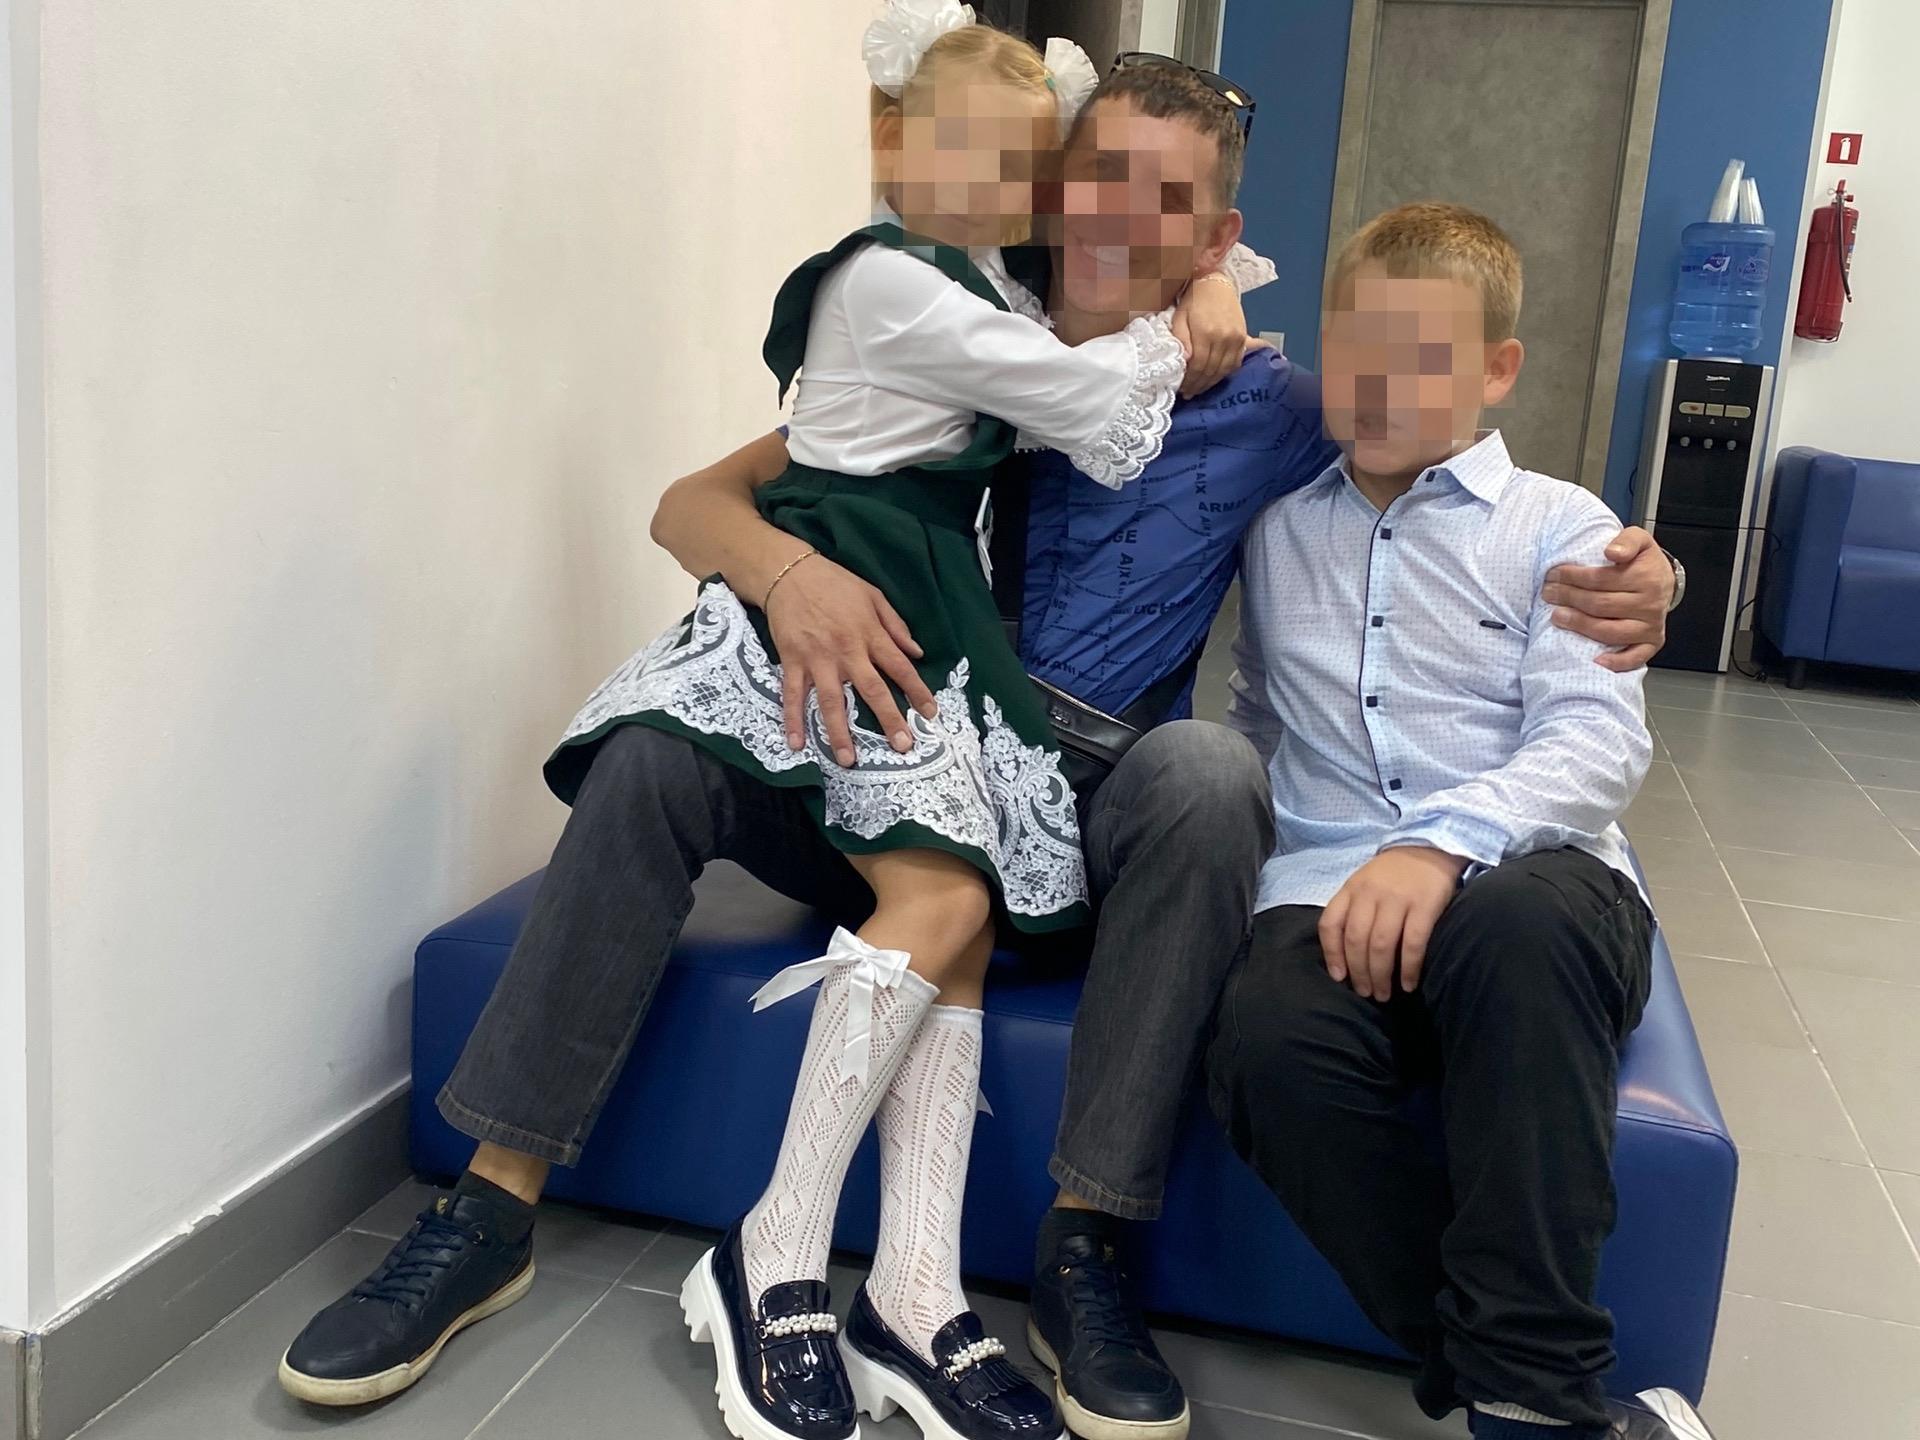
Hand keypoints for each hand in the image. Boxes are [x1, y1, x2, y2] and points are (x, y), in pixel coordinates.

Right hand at [762, 554, 935, 767]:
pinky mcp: (792, 661)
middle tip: (903, 746)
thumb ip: (895, 626)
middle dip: (889, 720)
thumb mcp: (873, 596)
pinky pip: (793, 695)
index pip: (900, 667)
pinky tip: (796, 744)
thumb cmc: (835, 583)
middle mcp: (846, 651)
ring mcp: (818, 659)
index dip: (917, 691)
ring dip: (840, 732)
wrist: (789, 573)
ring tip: (849, 760)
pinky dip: (793, 720)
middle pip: (872, 690)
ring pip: (832, 701)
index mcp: (869, 634)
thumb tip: (918, 653)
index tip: (931, 714)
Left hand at [1171, 273, 1251, 397]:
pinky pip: (1235, 363)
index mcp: (1206, 333)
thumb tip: (1184, 362)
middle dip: (1199, 385)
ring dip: (1211, 383)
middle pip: (1211, 371)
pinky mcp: (1243, 338)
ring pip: (1224, 370)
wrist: (1215, 283)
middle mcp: (1224, 338)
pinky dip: (1224, 374)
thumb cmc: (1193, 300)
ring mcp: (1236, 339)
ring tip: (1200, 389)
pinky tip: (1214, 378)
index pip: (1198, 366)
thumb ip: (1181, 340)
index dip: (1190, 381)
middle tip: (1189, 393)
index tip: (1182, 389)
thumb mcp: (1179, 318)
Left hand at [1319, 847, 1468, 999]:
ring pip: (1380, 945)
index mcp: (1351, 889)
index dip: (1331, 954)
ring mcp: (1397, 899)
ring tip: (1383, 995)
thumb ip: (1352, 911)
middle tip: (1365, 993)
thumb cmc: (1393, 875)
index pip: (1330, 924)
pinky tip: (1409, 984)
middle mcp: (1370, 893)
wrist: (1430, 848)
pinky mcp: (1425, 905)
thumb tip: (1344, 957)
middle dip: (1358, 973)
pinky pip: (1413, 943)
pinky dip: (1409, 968)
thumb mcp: (1364, 884)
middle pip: (1356, 940)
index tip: (1339, 977)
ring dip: (1380, 975)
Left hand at [1542, 526, 1674, 671]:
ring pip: (1609, 631)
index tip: (1553, 574)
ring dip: (1579, 625)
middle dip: (1569, 598)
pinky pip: (1635, 657)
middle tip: (1548, 593)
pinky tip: (1596, 661)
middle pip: (1600, 605)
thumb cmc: (1643, 561)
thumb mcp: (1640, 540)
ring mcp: (1651, 626)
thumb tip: (1611, 552)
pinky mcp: (1651, 643)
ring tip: (1556, 617)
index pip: (1601, 579)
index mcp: (1647, 577)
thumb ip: (1627, 540)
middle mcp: (1650, 604)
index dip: (1573, 577)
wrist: (1665, 581)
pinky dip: (1616, 662)